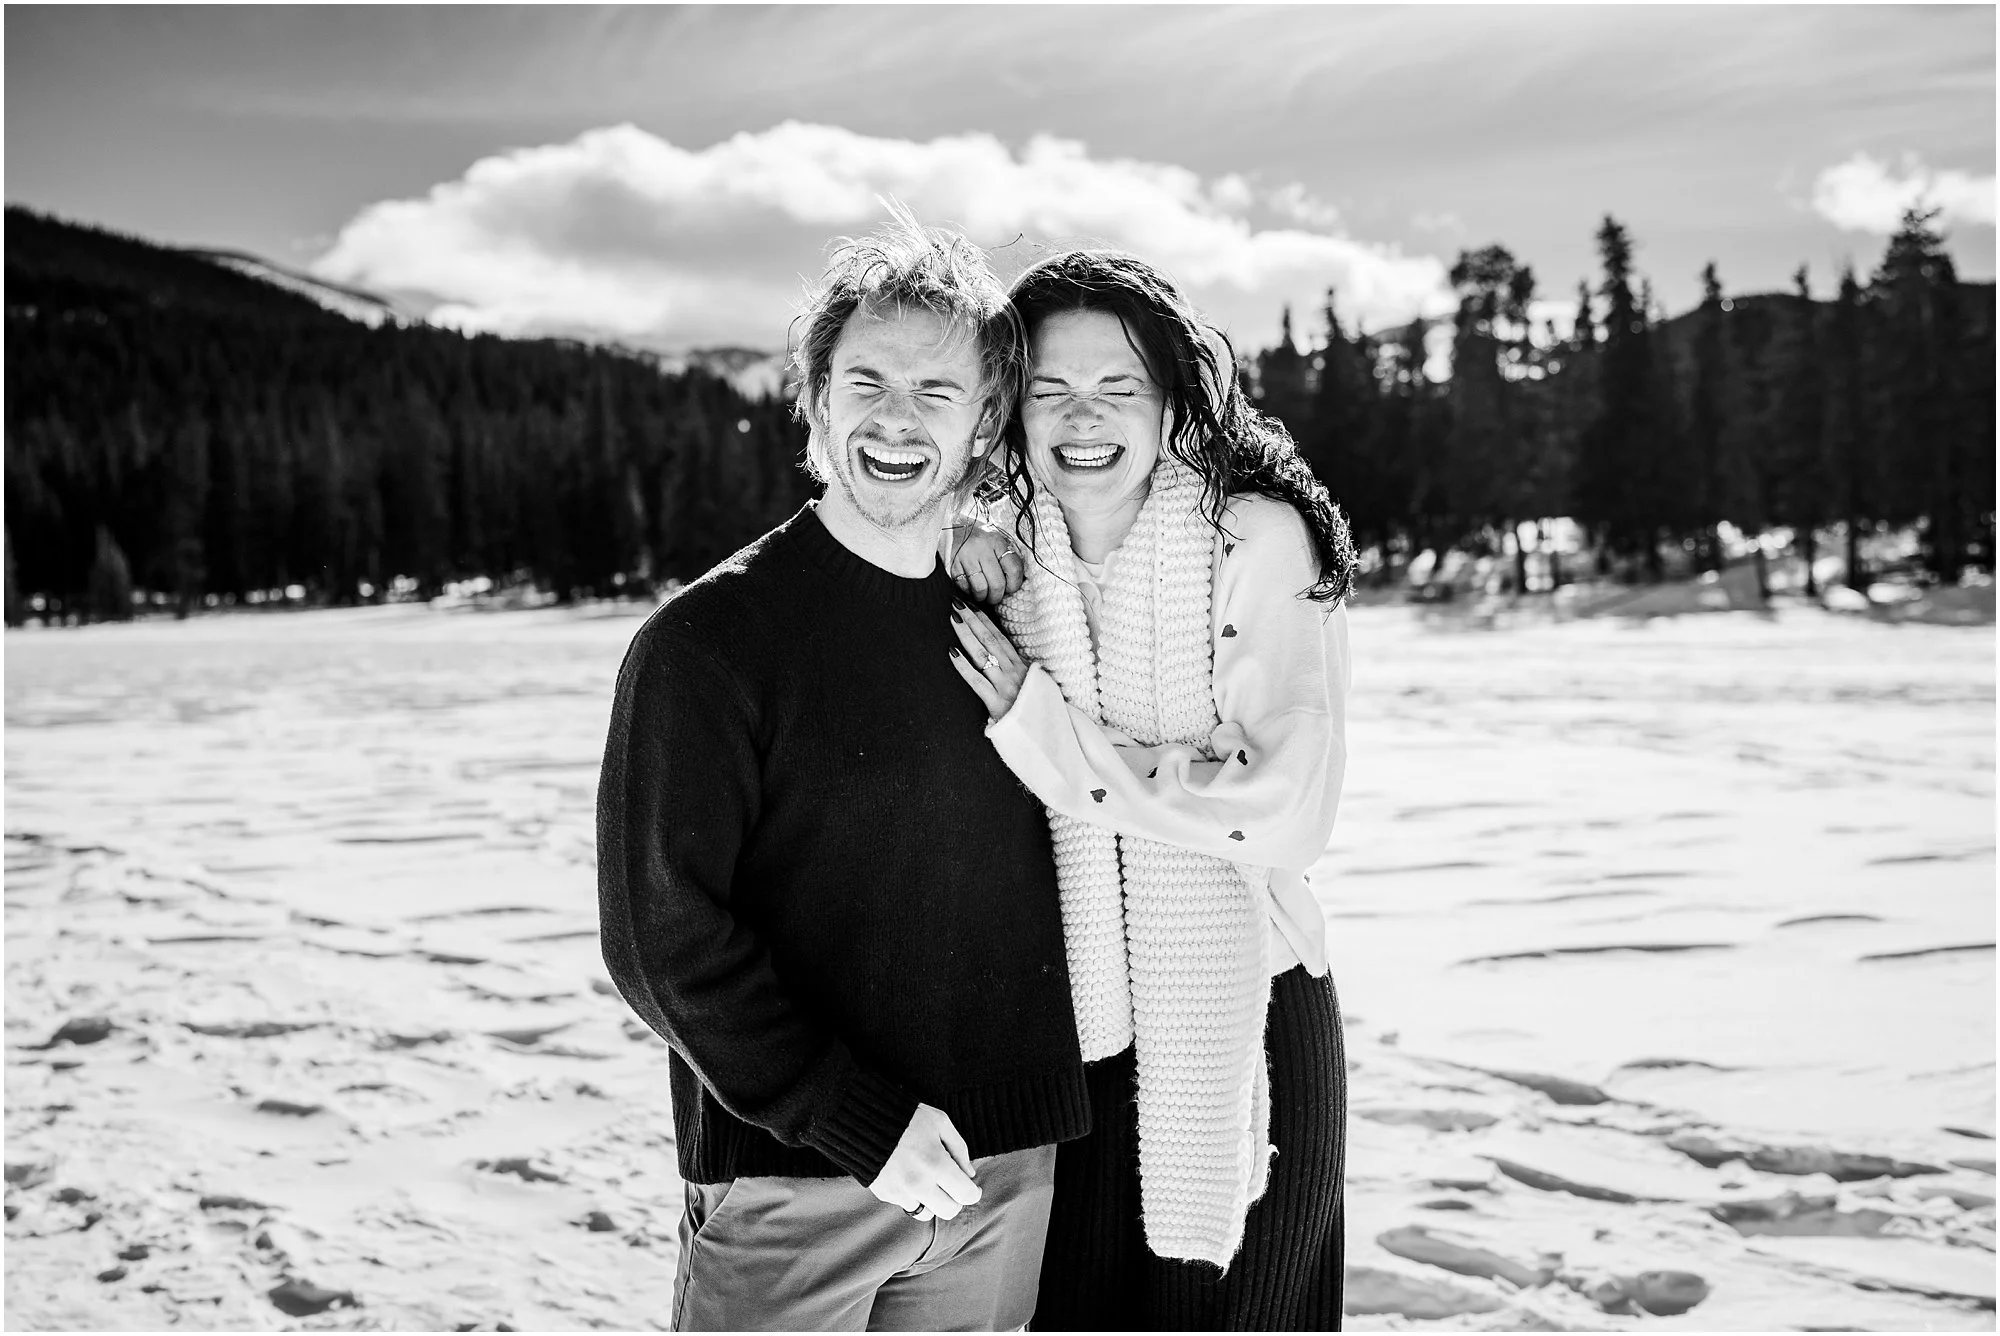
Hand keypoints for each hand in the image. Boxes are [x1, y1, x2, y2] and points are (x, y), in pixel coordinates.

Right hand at [867, 1103, 980, 1222]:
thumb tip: (969, 1173)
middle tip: (951, 1185)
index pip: (965, 1195)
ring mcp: (900, 1191)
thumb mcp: (940, 1122)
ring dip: (932, 1200)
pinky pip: (906, 1204)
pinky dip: (912, 1195)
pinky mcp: (884, 1194)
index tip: (972, 1187)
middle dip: (954, 1199)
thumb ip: (959, 1148)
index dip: (973, 1192)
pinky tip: (909, 1175)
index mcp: (937, 1163)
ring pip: (927, 1212)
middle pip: (948, 1211)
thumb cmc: (906, 1116)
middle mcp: (919, 1183)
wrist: (863, 1118)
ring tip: (928, 1180)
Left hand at [947, 600, 1029, 720]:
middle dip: (973, 619)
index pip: (1001, 638)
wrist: (1050, 740)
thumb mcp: (1036, 688)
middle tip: (957, 602)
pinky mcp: (998, 705)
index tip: (972, 606)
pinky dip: (963, 666)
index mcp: (1024, 668)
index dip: (985, 621)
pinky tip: (951, 652)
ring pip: (983, 654)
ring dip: (966, 634)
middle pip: (990, 640)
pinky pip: (977, 682)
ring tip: (952, 618)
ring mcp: (1006, 688)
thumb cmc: (1040, 715)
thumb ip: (1023, 674)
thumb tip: (1007, 662)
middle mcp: (1015, 673)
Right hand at [949, 522, 1026, 605]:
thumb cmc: (978, 537)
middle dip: (997, 596)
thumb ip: (1006, 557)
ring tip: (983, 595)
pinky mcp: (952, 564)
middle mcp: (982, 548)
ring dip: (983, 597)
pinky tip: (970, 586)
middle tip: (995, 597)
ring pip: (980, 588)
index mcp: (997, 541)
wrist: (952, 527)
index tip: (1011, 588)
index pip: (1013, 569)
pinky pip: (964, 586)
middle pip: (997, 583)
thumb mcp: (995, 540)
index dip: (1014, 584)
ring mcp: (966, 557)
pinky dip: (968, 591)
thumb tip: (1015, 582)